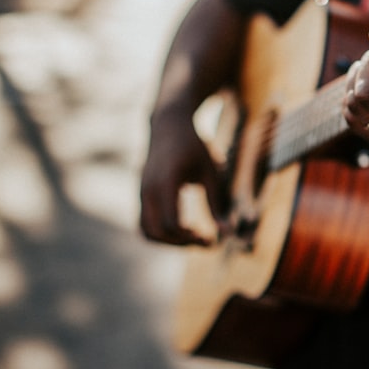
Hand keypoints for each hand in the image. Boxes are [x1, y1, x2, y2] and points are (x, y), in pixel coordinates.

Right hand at [139, 108, 228, 245]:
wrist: (168, 126)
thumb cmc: (194, 147)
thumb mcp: (211, 172)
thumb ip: (217, 203)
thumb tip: (227, 232)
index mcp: (166, 182)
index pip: (172, 223)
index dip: (191, 237)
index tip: (211, 239)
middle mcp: (148, 189)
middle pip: (157, 232)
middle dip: (181, 243)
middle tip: (205, 241)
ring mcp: (141, 193)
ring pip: (146, 231)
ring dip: (168, 242)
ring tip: (193, 237)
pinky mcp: (140, 195)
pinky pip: (144, 223)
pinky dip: (161, 233)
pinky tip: (183, 229)